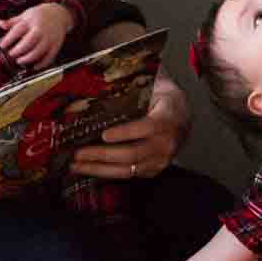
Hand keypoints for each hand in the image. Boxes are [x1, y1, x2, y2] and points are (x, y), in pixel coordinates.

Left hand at [0, 1, 74, 69]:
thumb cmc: (40, 15)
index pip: (18, 30)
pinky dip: (42, 64)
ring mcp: (49, 38)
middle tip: (11, 54)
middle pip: (29, 42)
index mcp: (31, 21)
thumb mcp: (25, 15)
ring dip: (28, 58)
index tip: (2, 45)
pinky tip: (34, 66)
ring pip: (38, 51)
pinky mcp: (56, 45)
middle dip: (18, 50)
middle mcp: (40, 29)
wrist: (59, 14)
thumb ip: (12, 22)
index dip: (8, 39)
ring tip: (20, 61)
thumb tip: (0, 24)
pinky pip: (49, 57)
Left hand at [67, 73, 187, 183]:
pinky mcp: (154, 170)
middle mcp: (166, 143)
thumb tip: (103, 85)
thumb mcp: (156, 86)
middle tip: (79, 153)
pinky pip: (129, 175)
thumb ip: (135, 88)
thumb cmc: (164, 99)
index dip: (125, 133)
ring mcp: (161, 160)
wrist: (183, 116)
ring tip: (78, 165)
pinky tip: (91, 169)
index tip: (104, 134)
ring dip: (100, 169)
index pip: (146, 128)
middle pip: (132, 153)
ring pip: (128, 169)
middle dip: (102, 154)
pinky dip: (108, 173)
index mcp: (167, 118)